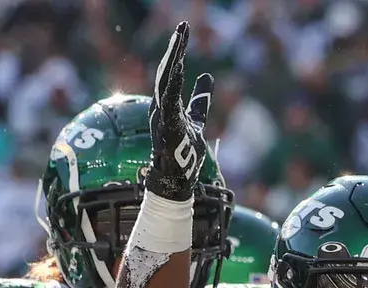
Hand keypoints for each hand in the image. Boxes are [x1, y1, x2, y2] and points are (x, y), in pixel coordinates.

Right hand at [146, 21, 212, 202]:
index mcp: (166, 104)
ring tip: (180, 40)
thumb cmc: (182, 153)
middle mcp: (160, 107)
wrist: (176, 181)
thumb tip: (206, 78)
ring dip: (173, 60)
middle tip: (183, 27)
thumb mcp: (195, 120)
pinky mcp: (168, 127)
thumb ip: (199, 101)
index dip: (177, 51)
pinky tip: (178, 69)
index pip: (171, 72)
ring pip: (165, 82)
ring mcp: (162, 116)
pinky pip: (169, 102)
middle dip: (175, 49)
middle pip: (166, 71)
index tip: (184, 32)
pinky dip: (172, 85)